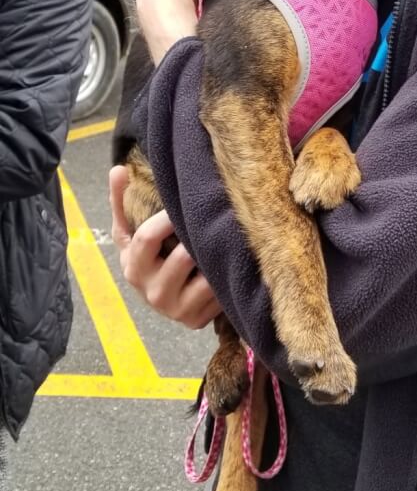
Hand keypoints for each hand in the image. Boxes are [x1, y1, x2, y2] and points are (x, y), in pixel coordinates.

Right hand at [109, 165, 221, 328]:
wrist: (161, 299)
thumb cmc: (147, 258)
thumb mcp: (129, 233)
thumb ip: (121, 201)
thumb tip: (117, 169)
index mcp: (132, 267)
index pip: (147, 237)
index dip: (167, 217)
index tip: (183, 203)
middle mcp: (152, 293)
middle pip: (183, 257)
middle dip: (198, 237)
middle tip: (212, 221)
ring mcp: (175, 311)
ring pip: (207, 276)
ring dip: (216, 257)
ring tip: (222, 240)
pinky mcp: (196, 321)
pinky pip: (219, 293)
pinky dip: (225, 275)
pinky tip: (226, 264)